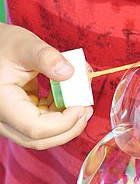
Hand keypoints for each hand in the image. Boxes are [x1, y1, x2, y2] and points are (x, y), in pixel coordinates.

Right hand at [0, 23, 92, 149]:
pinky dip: (57, 114)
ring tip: (82, 102)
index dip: (63, 123)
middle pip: (39, 139)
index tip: (82, 106)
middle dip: (69, 128)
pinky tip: (67, 97)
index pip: (35, 128)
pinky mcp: (18, 115)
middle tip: (87, 109)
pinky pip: (40, 124)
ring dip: (65, 123)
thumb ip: (47, 58)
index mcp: (2, 104)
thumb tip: (70, 73)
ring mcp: (9, 119)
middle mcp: (2, 117)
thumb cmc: (4, 44)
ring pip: (41, 135)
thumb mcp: (25, 45)